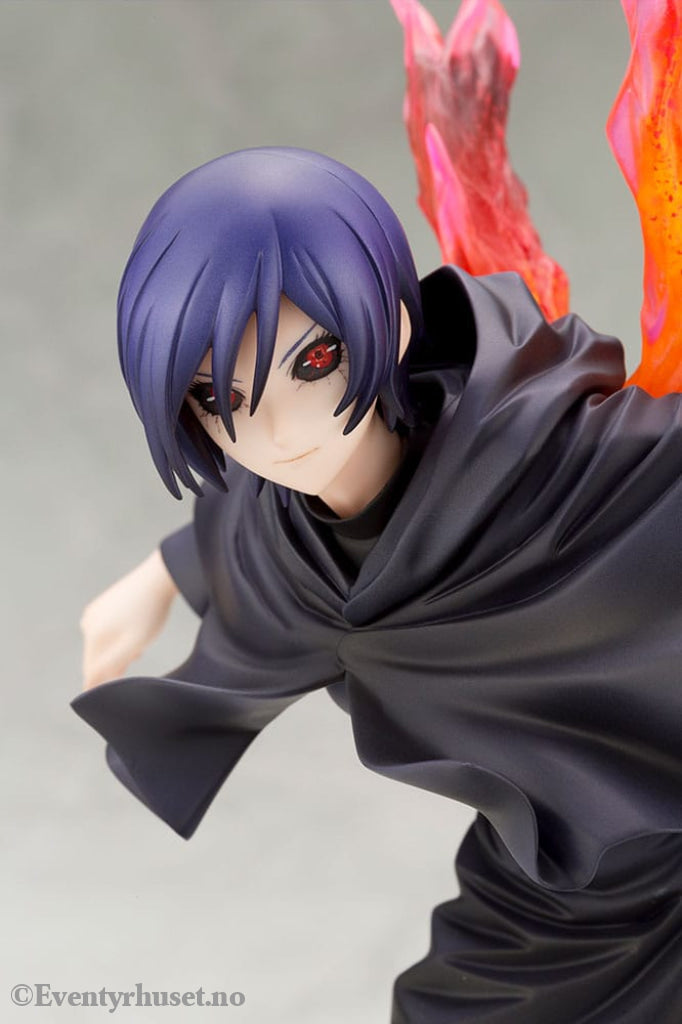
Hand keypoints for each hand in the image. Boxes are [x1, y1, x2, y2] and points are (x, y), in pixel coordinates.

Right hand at [81, 548, 178, 689]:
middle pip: (97, 659)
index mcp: (93, 636)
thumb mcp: (134, 644)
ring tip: (140, 643)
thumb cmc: (150, 613)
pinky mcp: (102, 605)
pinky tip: (136, 631)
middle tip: (137, 655)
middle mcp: (88, 624)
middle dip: (114, 665)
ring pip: (103, 645)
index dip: (100, 687)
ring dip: (119, 652)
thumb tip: (91, 684)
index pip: (91, 672)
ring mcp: (94, 613)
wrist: (158, 578)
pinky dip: (119, 637)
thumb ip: (112, 666)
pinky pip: (107, 631)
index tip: (115, 692)